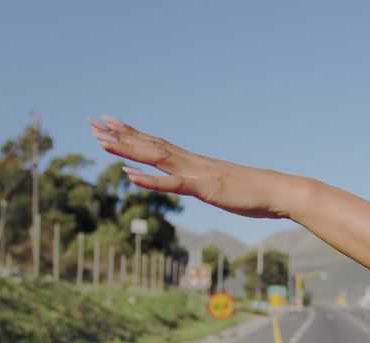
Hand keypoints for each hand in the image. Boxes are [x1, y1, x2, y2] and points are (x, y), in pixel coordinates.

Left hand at [87, 115, 298, 218]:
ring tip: (101, 140)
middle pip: (149, 145)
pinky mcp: (205, 189)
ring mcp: (197, 174)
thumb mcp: (224, 189)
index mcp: (194, 162)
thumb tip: (201, 185)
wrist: (279, 191)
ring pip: (156, 158)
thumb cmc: (255, 193)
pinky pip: (173, 184)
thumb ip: (208, 184)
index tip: (109, 122)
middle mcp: (192, 162)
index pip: (157, 143)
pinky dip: (150, 180)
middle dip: (119, 135)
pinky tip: (130, 175)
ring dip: (128, 149)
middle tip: (91, 122)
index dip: (131, 133)